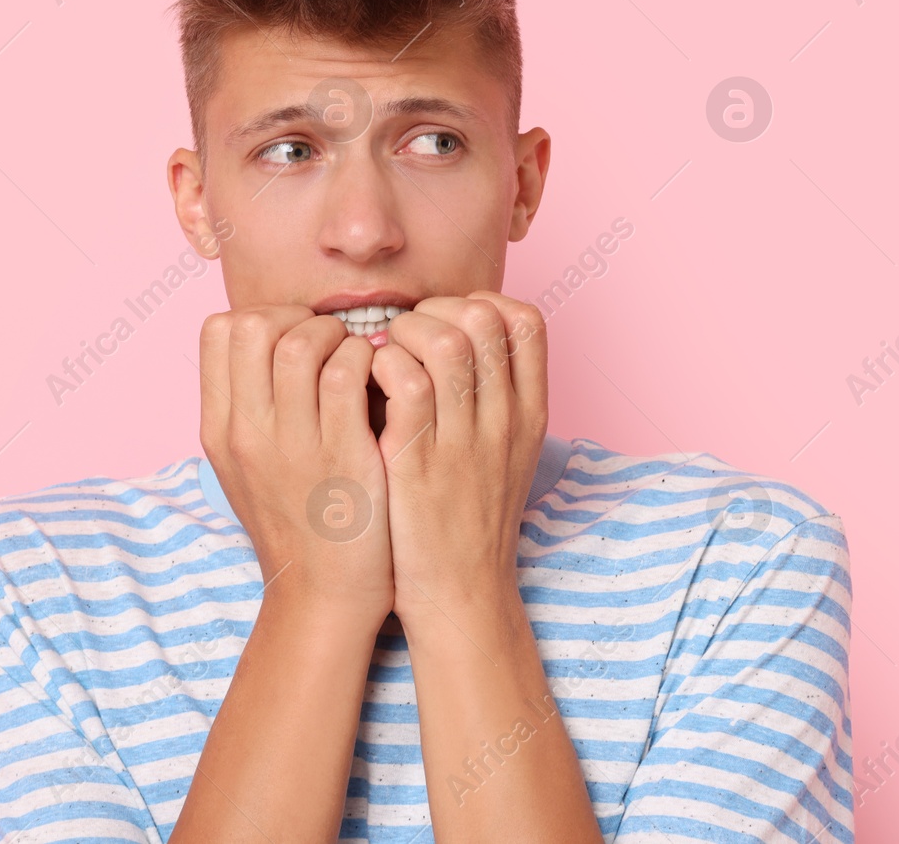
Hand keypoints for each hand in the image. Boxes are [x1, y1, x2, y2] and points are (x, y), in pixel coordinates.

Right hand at [198, 305, 392, 622]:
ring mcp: (292, 444)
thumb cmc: (297, 522)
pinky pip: (349, 374)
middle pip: (254, 325)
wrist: (322, 596)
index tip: (296, 336)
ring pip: (302, 343)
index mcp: (220, 428)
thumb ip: (251, 406)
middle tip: (331, 343)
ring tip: (358, 359)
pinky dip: (369, 361)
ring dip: (338, 336)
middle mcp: (247, 432)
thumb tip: (273, 341)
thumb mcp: (248, 465)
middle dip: (300, 318)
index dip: (264, 316)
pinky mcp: (342, 456)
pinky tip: (382, 380)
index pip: (219, 330)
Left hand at [367, 291, 547, 620]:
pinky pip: (404, 383)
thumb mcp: (507, 455)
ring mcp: (464, 441)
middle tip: (406, 336)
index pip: (527, 322)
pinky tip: (368, 384)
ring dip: (404, 333)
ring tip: (382, 355)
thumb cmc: (471, 521)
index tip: (448, 323)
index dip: (483, 304)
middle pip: (485, 320)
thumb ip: (496, 399)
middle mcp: (504, 421)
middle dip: (437, 310)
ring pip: (445, 343)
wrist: (461, 594)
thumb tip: (464, 339)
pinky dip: (380, 367)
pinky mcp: (419, 463)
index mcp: (530, 414)